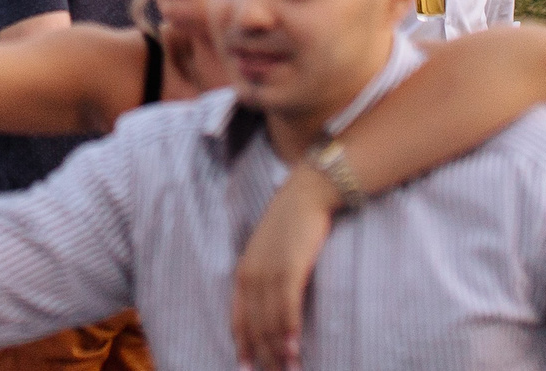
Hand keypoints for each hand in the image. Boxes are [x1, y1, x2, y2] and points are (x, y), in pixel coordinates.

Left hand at [232, 165, 338, 370]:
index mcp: (244, 272)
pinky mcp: (290, 268)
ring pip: (270, 322)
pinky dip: (289, 332)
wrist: (307, 193)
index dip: (242, 347)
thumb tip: (271, 302)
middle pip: (255, 327)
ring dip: (278, 353)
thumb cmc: (292, 223)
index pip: (238, 319)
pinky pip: (287, 308)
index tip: (245, 370)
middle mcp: (251, 275)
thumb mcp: (270, 251)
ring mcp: (269, 271)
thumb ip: (266, 275)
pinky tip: (293, 351)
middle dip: (264, 357)